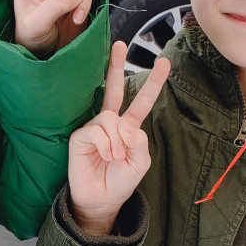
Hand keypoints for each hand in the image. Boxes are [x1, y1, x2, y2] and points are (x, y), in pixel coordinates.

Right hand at [68, 41, 170, 236]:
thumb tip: (126, 126)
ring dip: (117, 141)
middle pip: (114, 88)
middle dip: (116, 66)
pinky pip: (97, 131)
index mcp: (128, 127)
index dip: (153, 83)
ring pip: (110, 119)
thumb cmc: (121, 181)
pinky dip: (106, 145)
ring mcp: (94, 127)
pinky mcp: (80, 136)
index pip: (141, 101)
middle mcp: (110, 122)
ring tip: (115, 157)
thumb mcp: (140, 162)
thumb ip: (139, 142)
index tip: (164, 63)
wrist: (102, 200)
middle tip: (120, 44)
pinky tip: (105, 156)